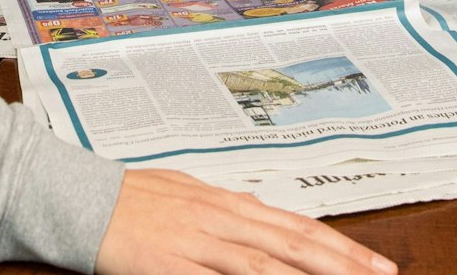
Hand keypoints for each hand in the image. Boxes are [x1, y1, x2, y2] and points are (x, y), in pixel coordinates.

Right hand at [95, 168, 394, 274]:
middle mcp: (221, 219)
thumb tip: (256, 205)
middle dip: (343, 263)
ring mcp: (198, 243)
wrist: (82, 197)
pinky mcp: (171, 266)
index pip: (297, 226)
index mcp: (227, 203)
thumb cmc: (131, 196)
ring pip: (264, 264)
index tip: (374, 261)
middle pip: (293, 245)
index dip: (340, 245)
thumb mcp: (188, 190)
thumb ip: (225, 204)